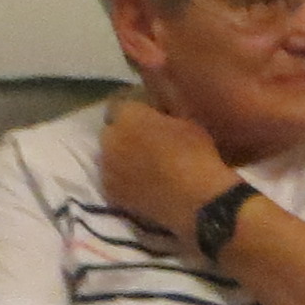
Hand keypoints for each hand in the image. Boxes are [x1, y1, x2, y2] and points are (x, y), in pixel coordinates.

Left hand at [99, 94, 241, 254]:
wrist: (197, 199)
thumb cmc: (197, 155)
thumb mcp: (187, 121)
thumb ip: (162, 115)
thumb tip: (155, 116)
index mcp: (128, 114)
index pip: (120, 104)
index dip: (134, 112)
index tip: (146, 119)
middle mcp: (109, 137)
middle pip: (112, 131)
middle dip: (124, 134)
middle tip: (146, 144)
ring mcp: (106, 167)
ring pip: (109, 157)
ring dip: (120, 159)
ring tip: (142, 168)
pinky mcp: (110, 193)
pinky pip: (112, 181)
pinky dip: (121, 182)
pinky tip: (139, 186)